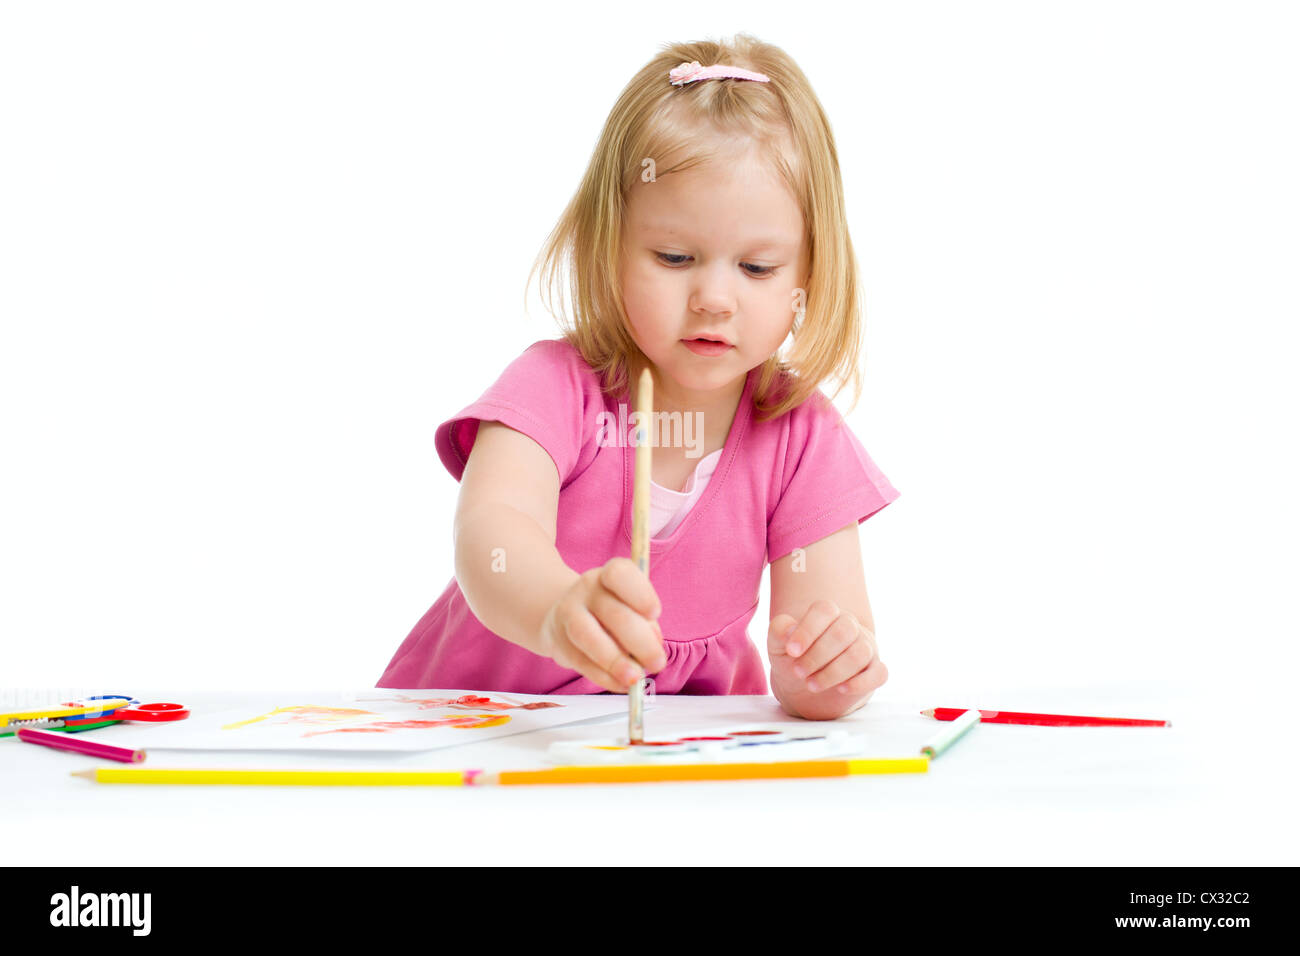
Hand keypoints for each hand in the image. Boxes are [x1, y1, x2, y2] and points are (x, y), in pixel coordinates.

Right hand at [539, 557, 666, 693]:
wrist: (567, 614)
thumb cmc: (613, 611)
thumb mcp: (633, 608)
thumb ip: (645, 625)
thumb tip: (652, 650)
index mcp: (611, 574)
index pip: (620, 575)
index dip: (640, 594)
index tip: (656, 614)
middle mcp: (587, 589)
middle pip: (612, 613)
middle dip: (640, 642)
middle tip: (657, 664)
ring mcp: (568, 613)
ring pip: (588, 637)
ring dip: (615, 661)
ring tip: (635, 678)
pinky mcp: (558, 640)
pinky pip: (579, 661)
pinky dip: (603, 677)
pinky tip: (620, 684)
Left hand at [768, 600, 887, 718]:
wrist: (805, 689)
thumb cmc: (794, 659)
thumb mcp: (778, 645)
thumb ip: (779, 631)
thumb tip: (790, 630)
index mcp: (827, 615)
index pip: (825, 610)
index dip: (808, 629)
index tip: (791, 651)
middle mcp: (850, 627)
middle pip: (844, 631)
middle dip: (818, 655)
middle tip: (798, 672)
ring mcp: (866, 648)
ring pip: (860, 653)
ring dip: (834, 672)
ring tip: (811, 685)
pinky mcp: (874, 671)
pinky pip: (879, 673)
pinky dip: (861, 683)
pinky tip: (841, 689)